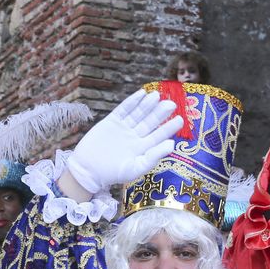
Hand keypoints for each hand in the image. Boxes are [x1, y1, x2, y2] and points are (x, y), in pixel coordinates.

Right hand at [62, 89, 181, 195]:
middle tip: (172, 103)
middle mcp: (135, 137)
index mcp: (142, 149)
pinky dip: (132, 102)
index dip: (169, 128)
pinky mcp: (111, 122)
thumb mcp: (135, 168)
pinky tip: (141, 94)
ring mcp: (123, 128)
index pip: (159, 136)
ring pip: (138, 114)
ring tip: (157, 96)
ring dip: (147, 105)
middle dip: (160, 113)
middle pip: (150, 122)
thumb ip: (153, 156)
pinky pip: (123, 109)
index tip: (180, 119)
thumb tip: (172, 145)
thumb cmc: (112, 174)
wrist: (88, 170)